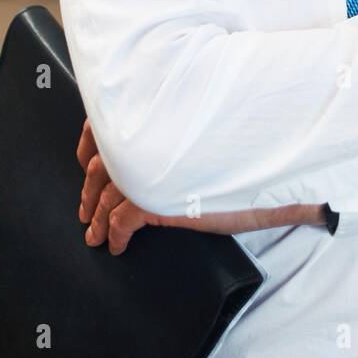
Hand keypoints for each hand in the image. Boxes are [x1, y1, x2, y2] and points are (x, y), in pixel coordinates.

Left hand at [75, 118, 324, 253]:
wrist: (274, 164)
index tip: (86, 163)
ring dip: (96, 216)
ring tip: (94, 235)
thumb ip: (177, 129)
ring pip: (106, 194)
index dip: (89, 148)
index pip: (104, 125)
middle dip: (89, 191)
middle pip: (102, 164)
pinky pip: (122, 220)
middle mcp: (146, 135)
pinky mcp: (156, 198)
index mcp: (155, 113)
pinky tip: (116, 244)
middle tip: (84, 211)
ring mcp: (147, 166)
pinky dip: (115, 234)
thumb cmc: (246, 140)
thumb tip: (159, 142)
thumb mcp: (205, 126)